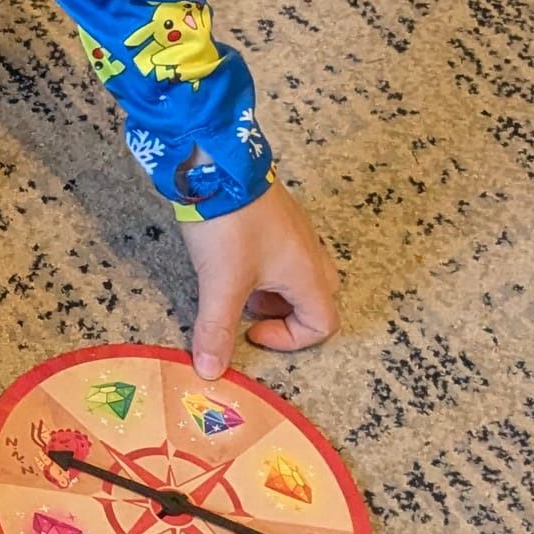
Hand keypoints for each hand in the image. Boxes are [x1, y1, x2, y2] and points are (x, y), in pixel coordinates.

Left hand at [178, 180, 339, 379]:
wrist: (217, 162)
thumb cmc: (229, 224)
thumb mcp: (220, 283)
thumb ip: (216, 329)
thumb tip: (210, 371)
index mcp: (307, 274)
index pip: (323, 325)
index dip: (288, 339)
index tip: (250, 329)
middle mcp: (310, 252)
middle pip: (316, 299)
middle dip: (283, 315)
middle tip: (248, 311)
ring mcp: (295, 230)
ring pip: (297, 274)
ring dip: (271, 291)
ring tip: (235, 285)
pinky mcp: (275, 214)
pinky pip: (281, 252)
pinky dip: (262, 266)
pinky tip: (230, 257)